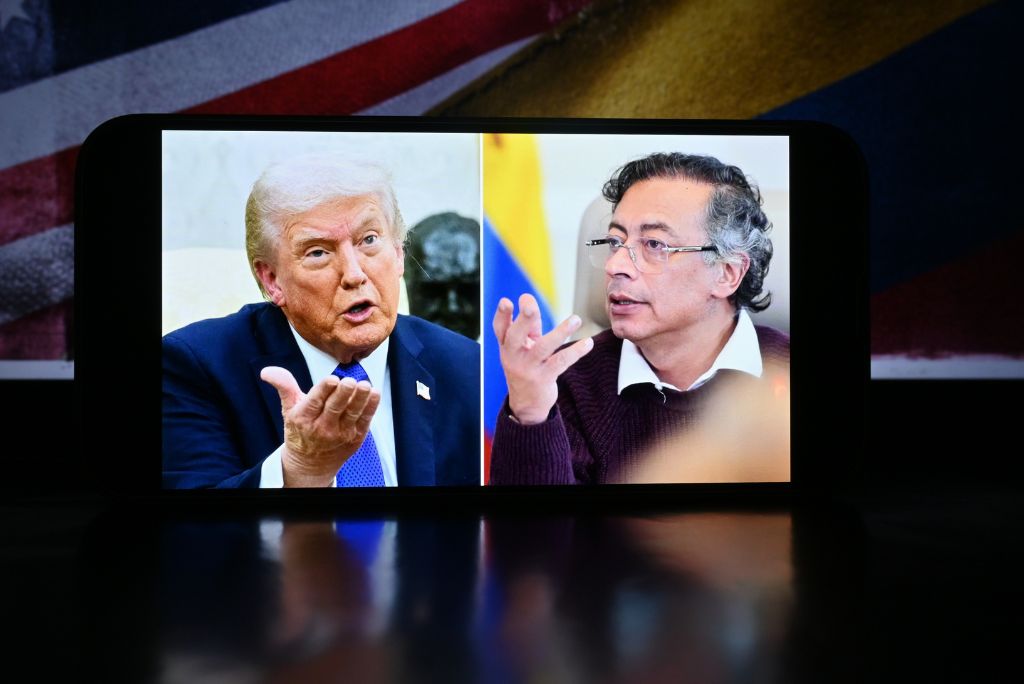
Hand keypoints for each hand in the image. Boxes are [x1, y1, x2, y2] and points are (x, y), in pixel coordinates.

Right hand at [260, 366, 380, 486]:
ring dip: (360, 399)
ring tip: (365, 386)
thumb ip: (284, 387)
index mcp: (304, 418)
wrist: (310, 465)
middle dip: (343, 394)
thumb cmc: (300, 432)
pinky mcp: (355, 437)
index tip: (332, 379)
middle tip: (350, 381)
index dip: (324, 390)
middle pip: (335, 408)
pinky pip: (365, 421)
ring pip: (352, 414)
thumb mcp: (288, 409)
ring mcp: (340, 434)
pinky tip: (374, 394)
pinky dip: (370, 408)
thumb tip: (267, 371)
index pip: (315, 402)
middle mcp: (322, 427)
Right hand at [492, 293, 593, 424]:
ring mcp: (528, 368)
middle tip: (530, 305)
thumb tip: (528, 298)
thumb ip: (529, 325)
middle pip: (516, 336)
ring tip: (576, 319)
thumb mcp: (524, 346)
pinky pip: (561, 362)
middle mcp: (513, 356)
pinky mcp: (543, 378)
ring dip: (561, 332)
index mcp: (506, 346)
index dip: (502, 315)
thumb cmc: (526, 366)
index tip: (506, 301)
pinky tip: (587, 343)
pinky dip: (576, 352)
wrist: (527, 404)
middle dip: (524, 320)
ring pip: (543, 348)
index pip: (500, 328)